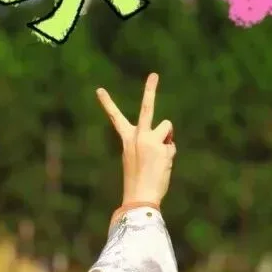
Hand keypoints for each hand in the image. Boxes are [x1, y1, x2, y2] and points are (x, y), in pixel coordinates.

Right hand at [96, 72, 174, 208]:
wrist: (140, 197)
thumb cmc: (138, 180)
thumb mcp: (138, 157)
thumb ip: (149, 142)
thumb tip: (168, 133)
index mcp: (127, 140)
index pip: (116, 118)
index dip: (107, 104)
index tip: (99, 90)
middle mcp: (138, 136)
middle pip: (146, 108)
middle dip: (149, 90)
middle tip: (154, 75)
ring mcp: (152, 141)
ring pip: (167, 128)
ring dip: (167, 139)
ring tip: (158, 158)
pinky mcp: (164, 148)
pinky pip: (172, 146)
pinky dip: (169, 155)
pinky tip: (161, 167)